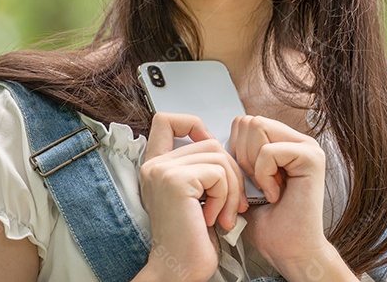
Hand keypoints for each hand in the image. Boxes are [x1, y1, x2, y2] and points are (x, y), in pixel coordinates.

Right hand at [139, 112, 248, 281]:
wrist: (179, 271)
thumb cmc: (192, 241)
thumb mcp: (196, 196)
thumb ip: (201, 168)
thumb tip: (226, 147)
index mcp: (156, 166)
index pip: (167, 120)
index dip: (194, 124)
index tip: (211, 152)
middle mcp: (154, 165)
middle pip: (209, 141)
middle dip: (231, 172)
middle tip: (232, 204)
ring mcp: (162, 171)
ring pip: (218, 156)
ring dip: (231, 189)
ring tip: (223, 215)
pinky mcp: (176, 181)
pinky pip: (218, 174)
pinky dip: (225, 197)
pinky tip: (213, 218)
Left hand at [228, 115, 333, 268]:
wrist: (289, 252)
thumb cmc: (269, 225)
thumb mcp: (243, 183)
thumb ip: (236, 157)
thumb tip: (212, 138)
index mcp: (283, 142)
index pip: (244, 123)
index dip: (234, 150)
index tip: (246, 181)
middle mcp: (297, 140)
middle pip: (248, 121)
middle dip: (241, 155)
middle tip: (254, 185)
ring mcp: (307, 147)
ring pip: (257, 128)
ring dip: (251, 164)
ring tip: (265, 188)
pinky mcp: (312, 158)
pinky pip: (268, 152)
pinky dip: (263, 175)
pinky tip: (275, 194)